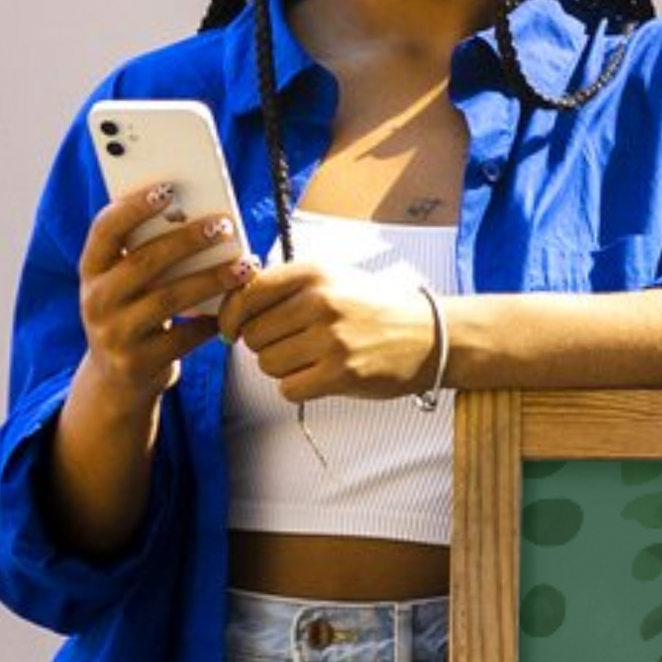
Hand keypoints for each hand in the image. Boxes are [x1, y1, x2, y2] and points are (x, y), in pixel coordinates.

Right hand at [78, 187, 243, 402]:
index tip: (168, 190)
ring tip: (244, 266)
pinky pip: (183, 337)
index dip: (133, 207)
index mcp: (91, 271)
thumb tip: (193, 214)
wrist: (116, 380)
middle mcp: (96, 301)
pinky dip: (210, 323)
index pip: (105, 229)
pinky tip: (232, 311)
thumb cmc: (131, 314)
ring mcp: (115, 334)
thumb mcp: (124, 284)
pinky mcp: (138, 363)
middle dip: (187, 240)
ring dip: (211, 279)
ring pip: (169, 299)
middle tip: (223, 226)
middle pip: (145, 262)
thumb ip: (144, 252)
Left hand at [224, 259, 442, 404]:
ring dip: (281, 367)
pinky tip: (316, 376)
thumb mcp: (333, 278)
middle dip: (263, 344)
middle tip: (288, 344)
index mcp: (313, 273)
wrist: (429, 335)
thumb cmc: (376, 308)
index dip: (232, 316)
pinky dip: (297, 387)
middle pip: (254, 334)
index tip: (233, 328)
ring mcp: (331, 339)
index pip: (247, 294)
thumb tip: (236, 302)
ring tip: (308, 359)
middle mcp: (320, 302)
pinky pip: (289, 388)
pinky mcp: (340, 374)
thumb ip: (287, 284)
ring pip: (267, 363)